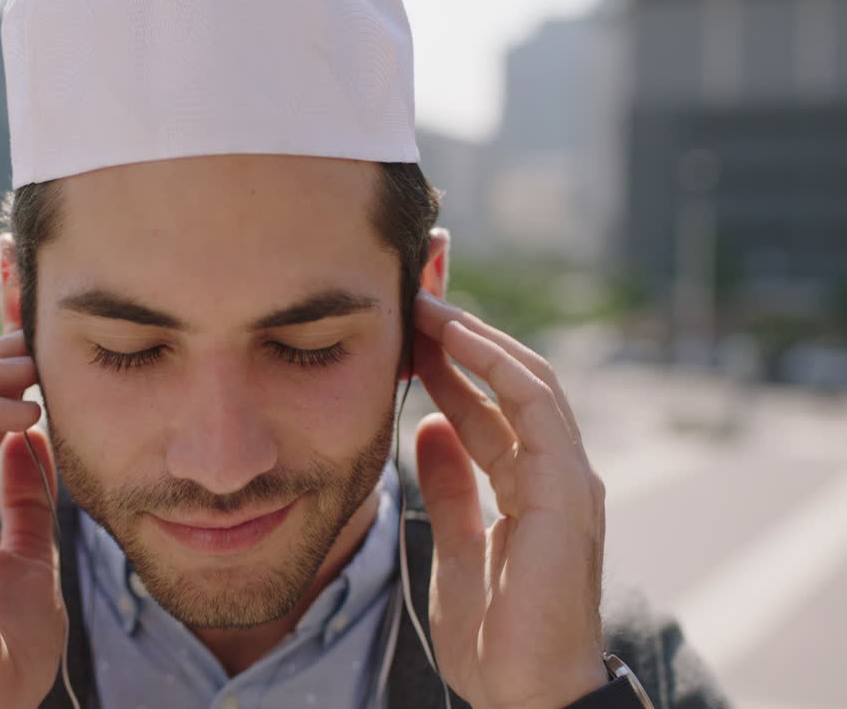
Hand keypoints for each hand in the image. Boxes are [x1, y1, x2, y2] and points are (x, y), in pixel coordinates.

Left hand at [410, 292, 608, 708]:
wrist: (525, 693)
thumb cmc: (495, 633)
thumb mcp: (458, 545)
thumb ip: (450, 487)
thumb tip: (428, 428)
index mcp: (529, 487)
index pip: (491, 408)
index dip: (450, 367)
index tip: (406, 334)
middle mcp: (554, 473)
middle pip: (508, 383)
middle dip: (460, 339)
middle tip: (412, 302)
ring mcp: (565, 479)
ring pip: (525, 382)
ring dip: (475, 339)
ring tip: (426, 307)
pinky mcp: (565, 489)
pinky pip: (536, 408)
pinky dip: (498, 366)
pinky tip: (458, 339)